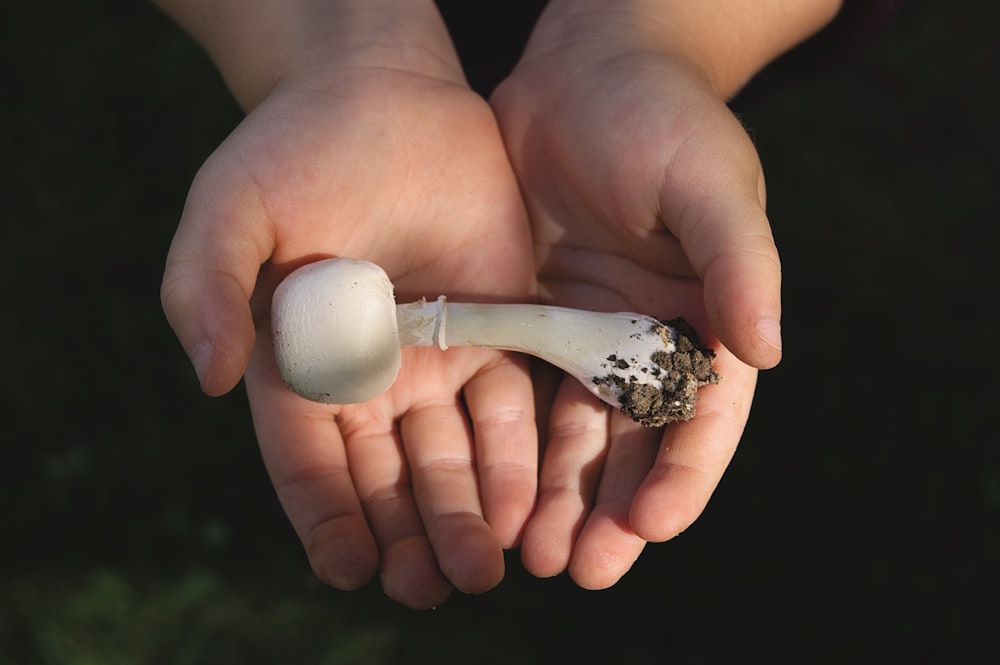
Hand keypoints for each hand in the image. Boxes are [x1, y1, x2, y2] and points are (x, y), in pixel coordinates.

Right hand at [160, 35, 537, 606]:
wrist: (384, 93)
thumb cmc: (295, 147)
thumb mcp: (233, 209)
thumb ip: (207, 287)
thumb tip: (210, 376)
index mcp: (299, 363)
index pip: (309, 460)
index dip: (326, 516)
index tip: (349, 569)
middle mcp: (371, 376)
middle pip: (388, 476)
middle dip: (408, 534)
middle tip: (430, 588)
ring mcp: (438, 357)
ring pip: (453, 455)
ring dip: (468, 514)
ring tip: (484, 568)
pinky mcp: (498, 331)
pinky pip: (511, 407)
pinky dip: (519, 459)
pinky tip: (527, 505)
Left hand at [491, 11, 782, 588]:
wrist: (584, 69)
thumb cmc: (661, 116)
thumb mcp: (706, 180)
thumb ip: (739, 260)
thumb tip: (769, 349)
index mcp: (709, 318)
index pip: (704, 417)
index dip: (682, 475)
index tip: (648, 526)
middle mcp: (651, 338)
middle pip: (636, 443)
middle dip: (610, 509)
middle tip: (577, 568)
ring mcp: (589, 333)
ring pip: (575, 433)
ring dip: (556, 494)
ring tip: (529, 551)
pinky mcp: (533, 318)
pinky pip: (522, 392)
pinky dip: (511, 444)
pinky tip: (489, 485)